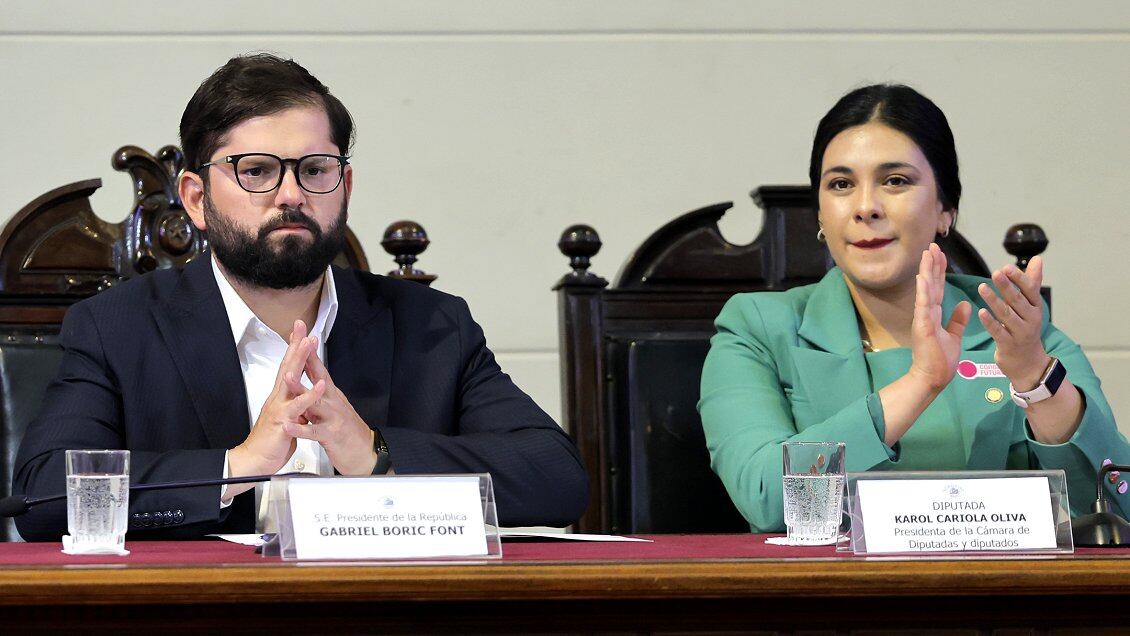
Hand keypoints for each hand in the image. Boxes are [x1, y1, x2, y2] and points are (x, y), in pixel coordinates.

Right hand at [229, 321, 325, 476]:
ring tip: (310, 343)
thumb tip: (304, 403)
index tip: (301, 332)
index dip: (295, 349)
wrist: (255, 461)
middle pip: (288, 365)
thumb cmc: (271, 442)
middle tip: (302, 326)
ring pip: (291, 378)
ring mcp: (280, 407)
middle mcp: (279, 397)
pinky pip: (298, 405)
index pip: (289, 368)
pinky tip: (320, 385)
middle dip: (296, 345)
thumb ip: (295, 408)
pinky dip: (310, 395)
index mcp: (281, 396)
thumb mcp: (287, 420)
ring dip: (301, 360)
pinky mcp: (283, 420)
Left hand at [282, 347, 378, 474]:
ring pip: (315, 401)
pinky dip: (301, 429)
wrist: (366, 453)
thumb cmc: (348, 432)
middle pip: (319, 378)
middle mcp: (333, 402)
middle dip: (307, 360)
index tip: (300, 336)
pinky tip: (289, 426)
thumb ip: (319, 396)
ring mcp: (333, 418)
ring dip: (301, 389)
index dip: (309, 353)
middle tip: (298, 344)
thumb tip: (308, 383)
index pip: (319, 370)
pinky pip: (313, 432)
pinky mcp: (331, 436)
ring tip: (288, 378)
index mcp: (331, 395)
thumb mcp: (334, 408)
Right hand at [908, 244, 971, 391]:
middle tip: (933, 246)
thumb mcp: (953, 337)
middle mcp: (926, 313)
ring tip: (928, 253)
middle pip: (930, 284)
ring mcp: (923, 318)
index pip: (937, 288)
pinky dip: (923, 290)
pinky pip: (923, 305)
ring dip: (926, 271)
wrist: (932, 378)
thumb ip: (957, 320)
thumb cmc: (940, 361)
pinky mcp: (923, 326)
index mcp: (933, 314)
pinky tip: (923, 277)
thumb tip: (965, 304)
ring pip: (925, 289)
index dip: (938, 271)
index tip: (939, 255)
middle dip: (931, 264)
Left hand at [977, 255, 1048, 390]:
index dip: (1019, 278)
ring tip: (982, 288)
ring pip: (1007, 315)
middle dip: (1007, 286)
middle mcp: (1031, 319)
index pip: (1030, 290)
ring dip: (994, 301)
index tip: (1006, 267)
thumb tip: (1038, 259)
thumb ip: (1031, 282)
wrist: (1027, 362)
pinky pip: (998, 331)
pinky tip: (981, 312)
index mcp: (1036, 307)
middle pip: (1018, 301)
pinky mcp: (1009, 345)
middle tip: (995, 273)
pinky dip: (990, 322)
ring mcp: (1021, 333)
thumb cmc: (1025, 327)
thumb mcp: (1031, 305)